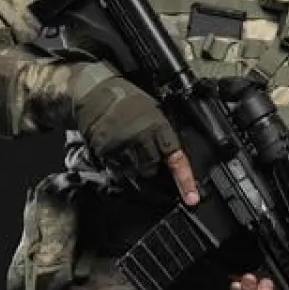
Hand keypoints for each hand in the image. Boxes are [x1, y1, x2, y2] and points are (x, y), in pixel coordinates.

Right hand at [75, 75, 198, 205]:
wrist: (96, 92)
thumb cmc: (129, 100)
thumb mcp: (155, 110)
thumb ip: (163, 132)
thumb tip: (174, 155)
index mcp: (158, 126)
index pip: (176, 158)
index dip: (185, 179)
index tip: (192, 197)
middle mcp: (140, 138)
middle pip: (153, 169)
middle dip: (154, 169)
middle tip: (150, 160)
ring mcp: (120, 146)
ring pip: (135, 173)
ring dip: (137, 171)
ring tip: (133, 155)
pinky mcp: (103, 152)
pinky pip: (117, 171)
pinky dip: (121, 170)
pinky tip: (120, 157)